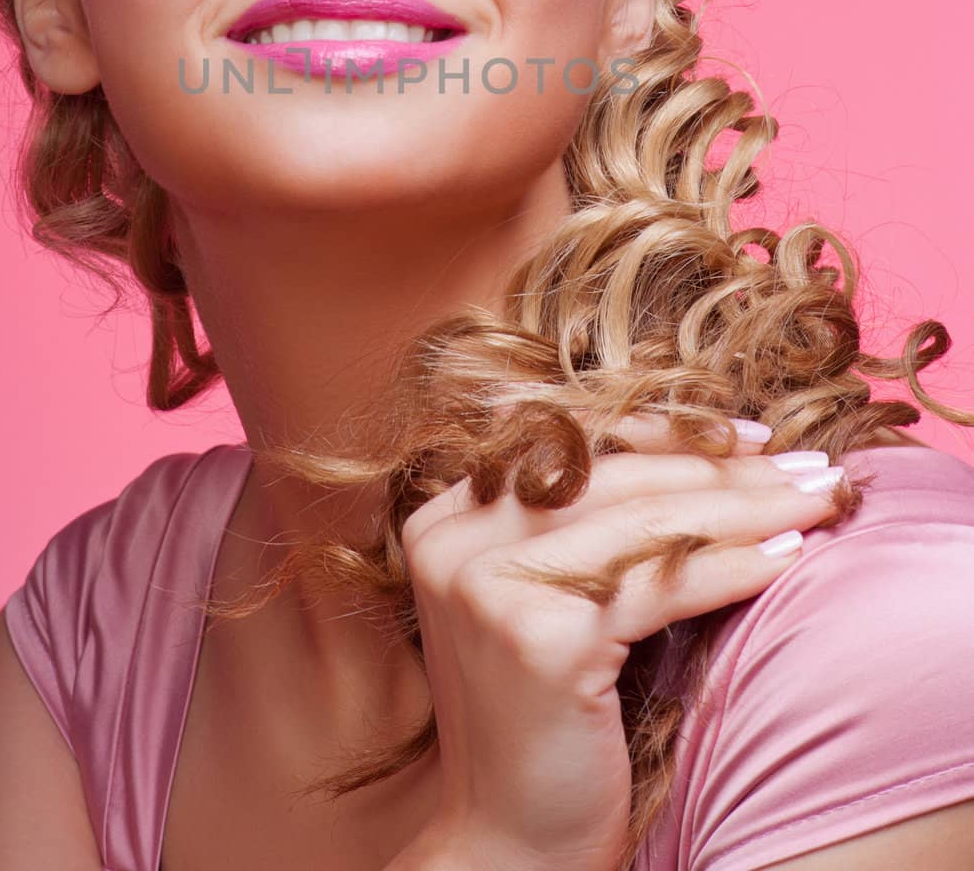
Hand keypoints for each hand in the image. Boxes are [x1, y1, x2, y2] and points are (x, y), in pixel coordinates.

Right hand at [395, 412, 845, 870]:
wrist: (510, 845)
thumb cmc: (546, 723)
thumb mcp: (552, 601)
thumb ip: (587, 527)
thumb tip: (707, 448)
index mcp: (446, 518)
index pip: (575, 448)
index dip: (671, 436)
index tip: (756, 438)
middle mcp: (452, 538)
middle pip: (615, 478)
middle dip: (724, 469)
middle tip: (811, 466)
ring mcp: (486, 582)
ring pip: (645, 523)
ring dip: (747, 508)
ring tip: (819, 503)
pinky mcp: (535, 632)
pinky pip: (659, 584)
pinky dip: (733, 566)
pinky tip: (788, 559)